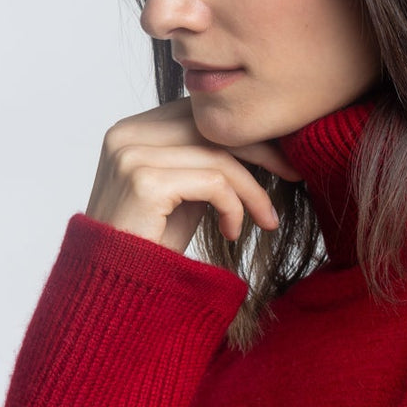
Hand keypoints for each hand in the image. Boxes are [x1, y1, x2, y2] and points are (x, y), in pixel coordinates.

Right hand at [84, 97, 304, 255]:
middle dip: (260, 150)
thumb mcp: (181, 195)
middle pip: (211, 127)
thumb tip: (256, 143)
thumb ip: (203, 163)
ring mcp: (131, 156)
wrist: (112, 292)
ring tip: (266, 220)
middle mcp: (125, 135)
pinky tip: (233, 233)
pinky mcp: (144, 182)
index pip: (198, 114)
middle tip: (294, 174)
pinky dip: (235, 208)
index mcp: (130, 131)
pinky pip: (214, 183)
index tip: (279, 159)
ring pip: (218, 157)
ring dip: (253, 191)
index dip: (243, 134)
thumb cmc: (148, 247)